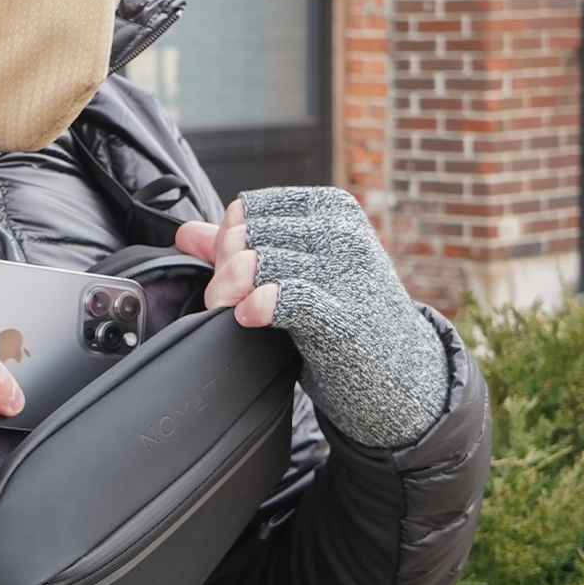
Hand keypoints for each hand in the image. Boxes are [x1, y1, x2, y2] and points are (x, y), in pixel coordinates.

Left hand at [175, 187, 447, 451]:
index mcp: (332, 209)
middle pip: (248, 236)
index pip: (250, 208)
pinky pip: (284, 298)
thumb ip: (240, 250)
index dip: (226, 240)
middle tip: (223, 299)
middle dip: (222, 269)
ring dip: (228, 293)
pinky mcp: (345, 317)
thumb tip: (185, 232)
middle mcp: (343, 233)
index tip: (229, 271)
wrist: (399, 376)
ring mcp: (348, 273)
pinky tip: (250, 318)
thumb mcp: (295, 272)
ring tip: (234, 311)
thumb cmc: (340, 316)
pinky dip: (256, 307)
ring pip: (257, 264)